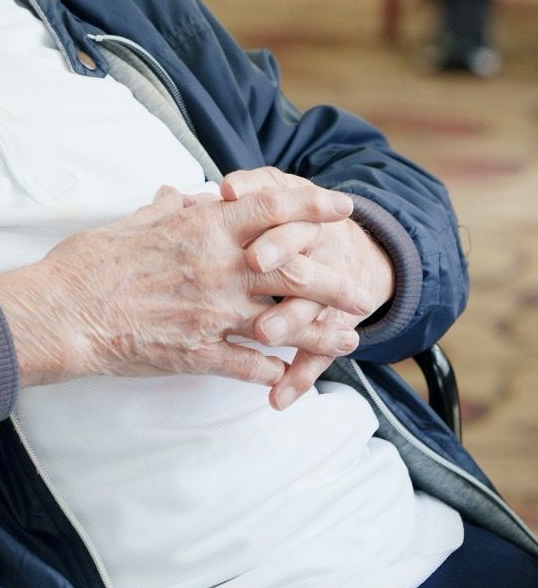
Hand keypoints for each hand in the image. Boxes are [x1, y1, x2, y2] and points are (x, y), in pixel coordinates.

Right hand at [0, 179, 359, 393]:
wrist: (64, 312)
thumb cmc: (89, 263)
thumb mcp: (131, 223)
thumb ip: (167, 211)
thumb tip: (184, 196)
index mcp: (202, 230)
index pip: (270, 209)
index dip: (311, 206)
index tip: (341, 206)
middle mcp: (217, 269)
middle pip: (294, 270)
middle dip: (334, 279)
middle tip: (360, 288)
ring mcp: (211, 313)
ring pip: (282, 323)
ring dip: (319, 332)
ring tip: (346, 339)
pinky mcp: (198, 352)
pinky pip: (248, 364)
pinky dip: (273, 370)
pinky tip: (289, 375)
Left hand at [221, 167, 395, 409]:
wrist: (363, 260)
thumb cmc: (305, 226)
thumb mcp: (287, 199)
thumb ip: (257, 190)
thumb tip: (225, 188)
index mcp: (299, 215)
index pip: (278, 201)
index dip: (254, 194)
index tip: (228, 194)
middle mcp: (319, 250)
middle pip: (299, 247)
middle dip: (278, 252)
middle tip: (253, 260)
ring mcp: (330, 292)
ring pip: (310, 305)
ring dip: (287, 319)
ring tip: (263, 334)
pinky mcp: (332, 329)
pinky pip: (318, 356)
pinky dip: (298, 378)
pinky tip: (280, 399)